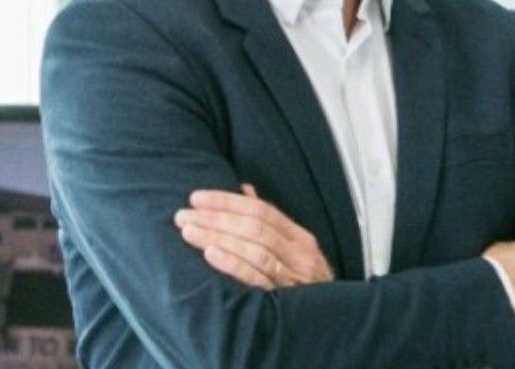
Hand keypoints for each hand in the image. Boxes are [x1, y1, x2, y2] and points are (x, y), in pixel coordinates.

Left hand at [174, 183, 334, 289]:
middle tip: (184, 214)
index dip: (228, 201)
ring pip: (253, 250)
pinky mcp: (283, 301)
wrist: (331, 323)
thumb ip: (269, 220)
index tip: (197, 197)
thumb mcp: (294, 249)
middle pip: (254, 227)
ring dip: (217, 236)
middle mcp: (299, 254)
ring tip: (189, 231)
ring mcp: (292, 278)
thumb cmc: (305, 283)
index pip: (261, 210)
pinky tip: (211, 254)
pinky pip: (256, 279)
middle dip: (216, 217)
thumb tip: (244, 190)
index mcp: (300, 237)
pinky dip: (233, 264)